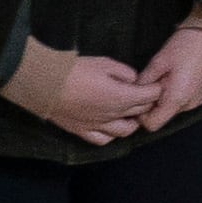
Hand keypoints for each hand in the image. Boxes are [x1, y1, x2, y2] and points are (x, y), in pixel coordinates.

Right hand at [1, 37, 159, 145]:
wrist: (45, 83)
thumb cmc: (74, 70)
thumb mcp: (104, 63)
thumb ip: (124, 73)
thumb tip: (133, 80)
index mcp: (121, 97)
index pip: (149, 96)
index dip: (156, 89)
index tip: (157, 84)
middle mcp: (113, 115)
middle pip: (139, 112)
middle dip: (147, 103)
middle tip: (146, 95)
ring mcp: (97, 125)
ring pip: (124, 131)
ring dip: (132, 122)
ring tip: (131, 114)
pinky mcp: (82, 131)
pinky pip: (102, 139)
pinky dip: (110, 135)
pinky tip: (110, 127)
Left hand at [140, 19, 201, 124]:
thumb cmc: (188, 44)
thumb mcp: (159, 61)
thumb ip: (145, 81)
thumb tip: (133, 92)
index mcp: (177, 98)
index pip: (152, 124)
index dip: (141, 115)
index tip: (139, 98)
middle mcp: (190, 105)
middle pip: (164, 116)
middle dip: (154, 103)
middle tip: (154, 81)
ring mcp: (199, 101)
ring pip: (174, 108)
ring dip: (167, 97)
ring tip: (168, 76)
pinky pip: (185, 101)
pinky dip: (178, 93)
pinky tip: (179, 76)